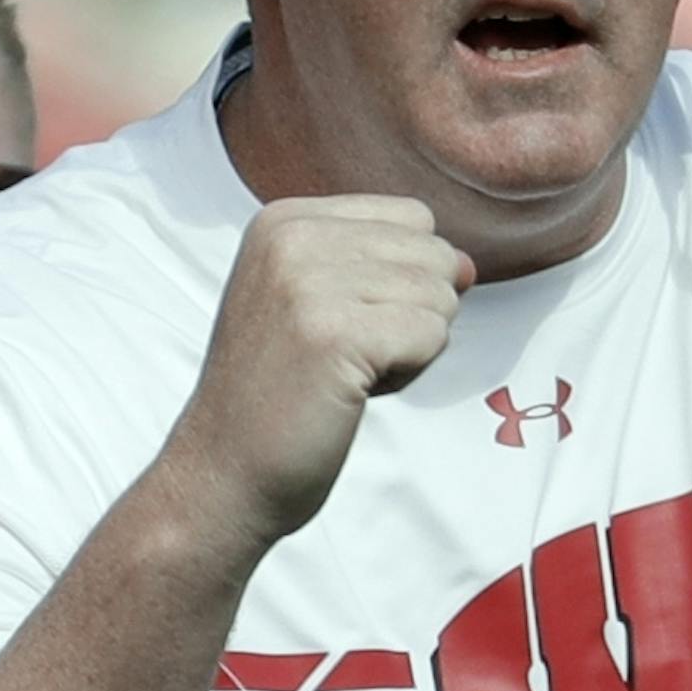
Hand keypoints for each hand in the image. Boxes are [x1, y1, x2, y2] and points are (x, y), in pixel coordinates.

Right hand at [163, 196, 473, 548]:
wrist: (223, 472)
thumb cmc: (283, 393)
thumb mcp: (320, 301)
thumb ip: (392, 268)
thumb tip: (469, 266)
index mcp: (285, 219)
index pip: (413, 218)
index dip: (401, 280)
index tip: (337, 323)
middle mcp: (292, 237)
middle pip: (434, 253)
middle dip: (412, 314)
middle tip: (343, 356)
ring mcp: (309, 282)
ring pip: (440, 296)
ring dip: (410, 349)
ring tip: (344, 374)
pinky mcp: (335, 333)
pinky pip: (433, 336)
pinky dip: (409, 374)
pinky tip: (353, 392)